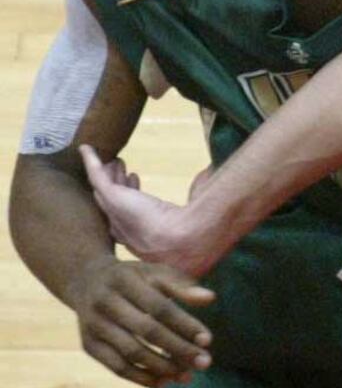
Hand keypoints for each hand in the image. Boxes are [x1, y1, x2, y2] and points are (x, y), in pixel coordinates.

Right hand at [66, 252, 214, 387]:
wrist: (86, 281)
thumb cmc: (132, 278)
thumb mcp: (154, 272)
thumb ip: (181, 285)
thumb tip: (210, 298)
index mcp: (124, 280)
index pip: (159, 307)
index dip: (184, 325)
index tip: (207, 340)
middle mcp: (105, 303)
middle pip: (146, 331)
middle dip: (178, 349)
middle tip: (204, 363)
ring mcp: (93, 326)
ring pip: (131, 353)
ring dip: (162, 368)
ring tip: (187, 376)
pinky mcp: (88, 346)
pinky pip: (116, 367)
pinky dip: (141, 378)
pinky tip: (164, 382)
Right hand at [81, 145, 222, 278]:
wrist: (183, 239)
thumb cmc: (193, 231)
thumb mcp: (193, 217)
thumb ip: (197, 201)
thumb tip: (208, 181)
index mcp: (140, 236)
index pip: (128, 214)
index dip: (130, 194)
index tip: (135, 178)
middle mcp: (123, 228)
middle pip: (113, 202)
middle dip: (116, 184)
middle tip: (120, 167)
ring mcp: (115, 212)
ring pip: (105, 188)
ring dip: (109, 172)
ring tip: (115, 160)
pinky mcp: (111, 198)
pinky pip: (96, 175)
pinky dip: (90, 160)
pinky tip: (87, 148)